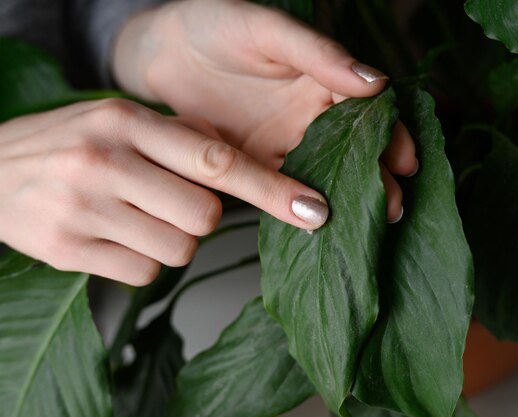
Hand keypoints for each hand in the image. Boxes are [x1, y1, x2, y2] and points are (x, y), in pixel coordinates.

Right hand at [0, 99, 329, 284]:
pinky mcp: (67, 249)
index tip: (311, 209)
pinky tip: (114, 236)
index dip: (270, 188)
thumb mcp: (117, 119)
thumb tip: (239, 164)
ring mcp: (83, 208)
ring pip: (178, 249)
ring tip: (134, 216)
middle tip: (171, 203)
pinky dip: (142, 260)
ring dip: (171, 239)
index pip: (217, 159)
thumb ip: (178, 137)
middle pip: (204, 215)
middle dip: (201, 217)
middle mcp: (105, 161)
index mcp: (126, 121)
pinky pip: (144, 272)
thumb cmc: (67, 143)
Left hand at [112, 0, 417, 221]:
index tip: (405, 162)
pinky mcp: (256, 163)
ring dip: (349, 197)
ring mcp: (284, 140)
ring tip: (371, 222)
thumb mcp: (267, 30)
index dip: (390, 135)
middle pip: (354, 148)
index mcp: (322, 78)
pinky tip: (321, 224)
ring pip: (326, 172)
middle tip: (393, 207)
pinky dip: (304, 206)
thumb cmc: (214, 24)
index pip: (368, 110)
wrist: (160, 50)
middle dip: (378, 177)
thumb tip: (377, 81)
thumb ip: (318, 53)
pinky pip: (285, 187)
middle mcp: (309, 113)